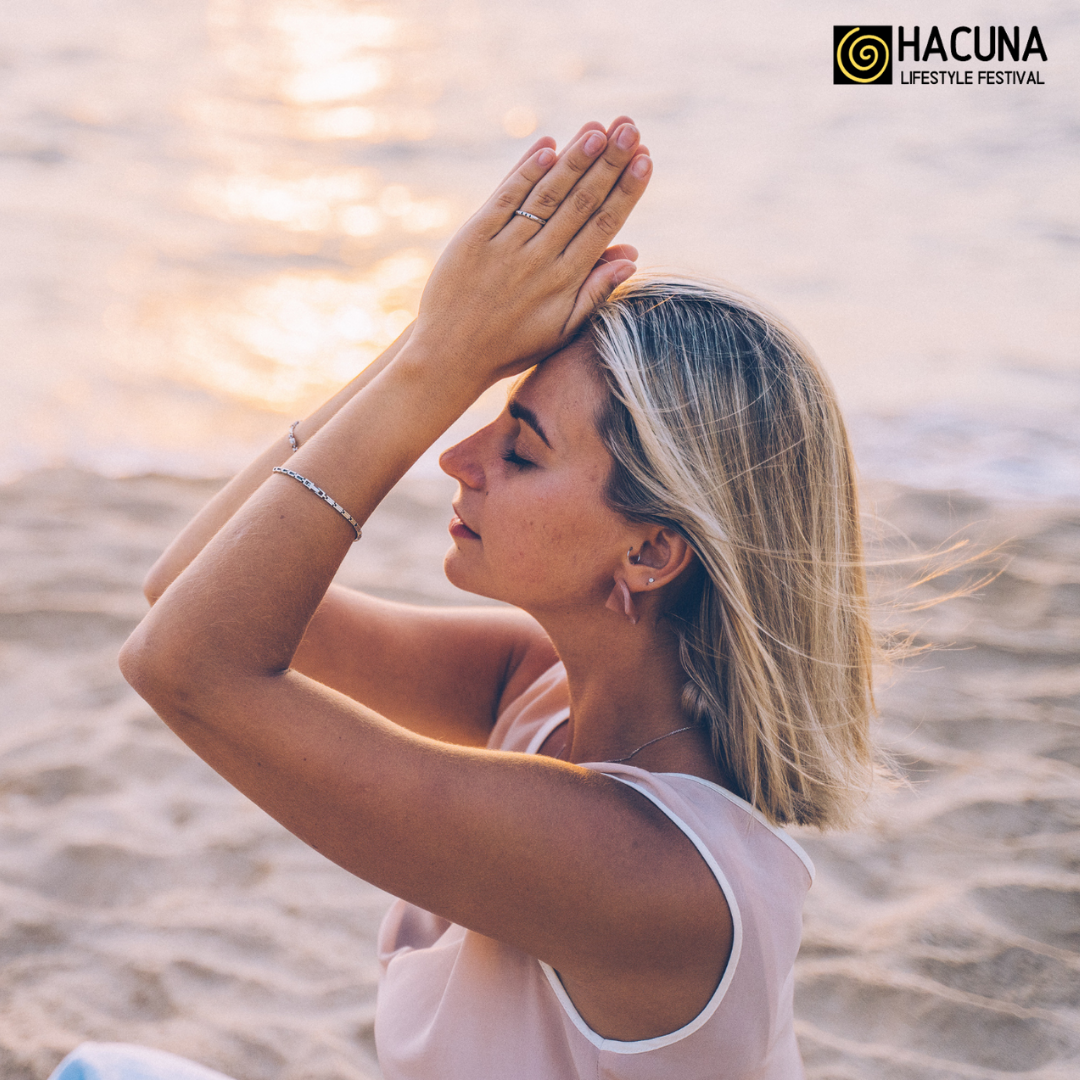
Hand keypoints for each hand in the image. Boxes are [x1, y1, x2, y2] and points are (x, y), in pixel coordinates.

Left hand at [408, 117, 651, 388]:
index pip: (603, 226)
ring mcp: (506, 247)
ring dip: (574, 159)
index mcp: (565, 282)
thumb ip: (596, 291)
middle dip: (608, 163)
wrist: (450, 357)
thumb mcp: (561, 329)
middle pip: (580, 202)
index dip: (626, 190)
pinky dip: (526, 172)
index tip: (645, 158)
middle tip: (630, 126)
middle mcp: (539, 261)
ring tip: (598, 128)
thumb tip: (631, 255)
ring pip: (547, 195)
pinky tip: (547, 147)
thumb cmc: (511, 346)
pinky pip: (505, 199)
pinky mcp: (474, 238)